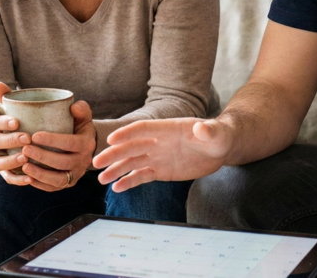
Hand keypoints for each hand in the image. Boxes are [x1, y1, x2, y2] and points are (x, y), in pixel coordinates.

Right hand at [0, 82, 33, 185]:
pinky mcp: (4, 171)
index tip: (16, 121)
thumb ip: (6, 96)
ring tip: (26, 158)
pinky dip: (17, 179)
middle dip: (9, 140)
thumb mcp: (10, 107)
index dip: (3, 122)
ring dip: (10, 161)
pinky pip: (7, 178)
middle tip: (26, 138)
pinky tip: (30, 178)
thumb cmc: (13, 118)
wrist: (7, 136)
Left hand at [18, 100, 97, 191]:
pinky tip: (26, 177)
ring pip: (58, 179)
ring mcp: (76, 175)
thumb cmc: (79, 127)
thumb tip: (73, 107)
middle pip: (63, 163)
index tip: (35, 135)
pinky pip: (53, 187)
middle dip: (43, 157)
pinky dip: (39, 184)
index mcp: (86, 143)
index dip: (53, 140)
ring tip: (24, 165)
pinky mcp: (68, 183)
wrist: (86, 146)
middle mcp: (83, 161)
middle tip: (25, 149)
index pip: (70, 143)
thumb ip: (81, 108)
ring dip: (40, 173)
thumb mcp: (83, 116)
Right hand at [92, 117, 233, 192]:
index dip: (127, 133)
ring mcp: (158, 156)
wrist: (220, 148)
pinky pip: (142, 176)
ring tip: (101, 179)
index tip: (111, 139)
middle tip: (96, 163)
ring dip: (116, 170)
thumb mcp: (216, 133)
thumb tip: (202, 128)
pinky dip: (129, 182)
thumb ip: (208, 131)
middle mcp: (158, 142)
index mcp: (167, 129)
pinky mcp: (161, 170)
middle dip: (114, 154)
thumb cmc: (218, 136)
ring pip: (132, 163)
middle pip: (131, 147)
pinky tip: (116, 188)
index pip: (142, 129)